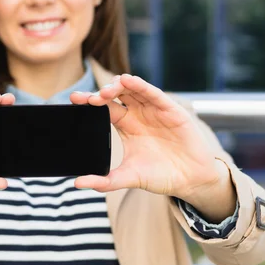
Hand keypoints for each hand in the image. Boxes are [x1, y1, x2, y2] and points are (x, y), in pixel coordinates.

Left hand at [69, 74, 220, 200]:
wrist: (190, 180)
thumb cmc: (160, 175)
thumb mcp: (129, 178)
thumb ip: (104, 181)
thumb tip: (77, 183)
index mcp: (126, 125)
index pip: (104, 108)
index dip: (90, 102)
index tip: (74, 100)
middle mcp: (138, 113)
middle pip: (116, 95)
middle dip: (101, 93)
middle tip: (88, 99)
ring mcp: (154, 109)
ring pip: (133, 89)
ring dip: (118, 86)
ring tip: (105, 90)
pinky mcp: (170, 109)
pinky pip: (153, 93)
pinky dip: (141, 86)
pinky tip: (128, 81)